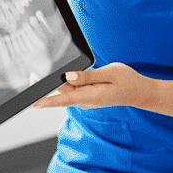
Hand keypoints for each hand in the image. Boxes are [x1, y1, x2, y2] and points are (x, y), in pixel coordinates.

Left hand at [32, 63, 157, 110]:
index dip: (47, 102)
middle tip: (80, 69)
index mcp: (91, 96)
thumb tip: (68, 76)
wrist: (139, 92)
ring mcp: (86, 100)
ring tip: (95, 73)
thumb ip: (88, 75)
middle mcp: (86, 101)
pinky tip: (92, 76)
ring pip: (70, 87)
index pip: (64, 100)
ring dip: (73, 78)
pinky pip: (76, 88)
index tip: (33, 104)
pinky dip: (78, 80)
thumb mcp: (110, 72)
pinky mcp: (88, 97)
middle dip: (64, 78)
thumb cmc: (128, 81)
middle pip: (65, 89)